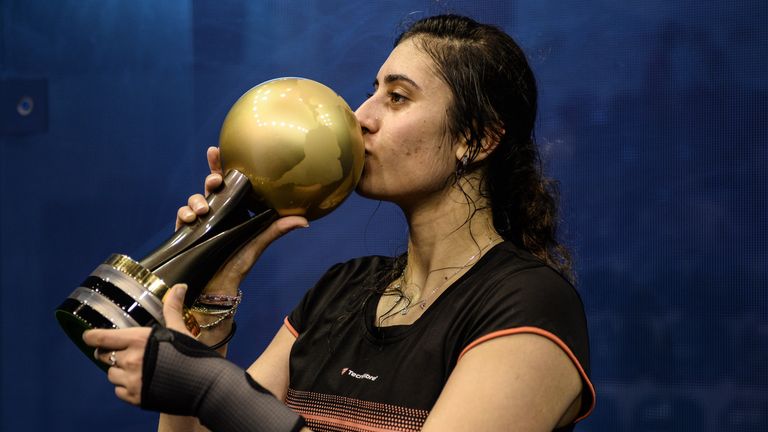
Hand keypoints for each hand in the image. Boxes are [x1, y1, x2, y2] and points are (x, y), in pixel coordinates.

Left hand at [82, 284, 191, 405]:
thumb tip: (180, 286)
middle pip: (103, 356)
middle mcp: (130, 360)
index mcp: (138, 340)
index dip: (91, 337)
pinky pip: (119, 391)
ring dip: (118, 371)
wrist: (204, 385)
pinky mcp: (135, 397)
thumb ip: (172, 309)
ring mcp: (131, 380)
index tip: (88, 336)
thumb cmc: (192, 354)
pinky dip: (125, 387)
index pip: (101, 338)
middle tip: (120, 352)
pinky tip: (140, 382)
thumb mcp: (180, 329)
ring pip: (111, 374)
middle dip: (108, 353)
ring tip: (136, 368)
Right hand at [175, 147, 307, 291]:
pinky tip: (189, 219)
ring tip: (203, 210)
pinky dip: (184, 213)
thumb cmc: (240, 263)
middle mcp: (218, 212)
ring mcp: (202, 220)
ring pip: (195, 199)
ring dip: (196, 200)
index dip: (220, 165)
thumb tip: (304, 220)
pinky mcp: (188, 231)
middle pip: (210, 187)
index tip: (216, 150)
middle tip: (214, 181)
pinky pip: (183, 215)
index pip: (229, 183)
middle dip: (209, 178)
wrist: (219, 287)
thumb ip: (277, 229)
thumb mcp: (259, 243)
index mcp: (235, 210)